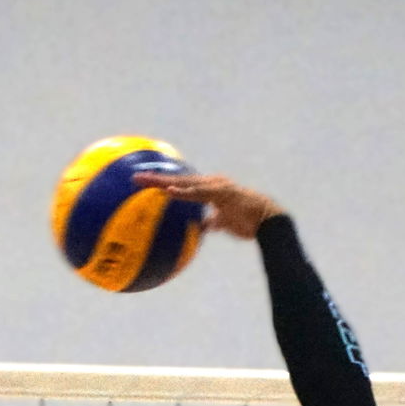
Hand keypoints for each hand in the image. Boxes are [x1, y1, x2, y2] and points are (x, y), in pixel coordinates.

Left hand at [130, 173, 282, 239]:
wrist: (269, 221)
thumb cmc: (249, 223)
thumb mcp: (226, 223)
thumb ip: (213, 222)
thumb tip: (203, 228)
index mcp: (209, 190)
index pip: (182, 186)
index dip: (163, 184)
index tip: (145, 184)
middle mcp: (210, 184)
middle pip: (178, 180)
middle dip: (156, 178)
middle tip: (135, 177)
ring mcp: (215, 187)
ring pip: (184, 182)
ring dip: (164, 181)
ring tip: (145, 181)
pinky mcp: (222, 193)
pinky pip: (198, 192)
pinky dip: (184, 191)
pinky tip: (169, 190)